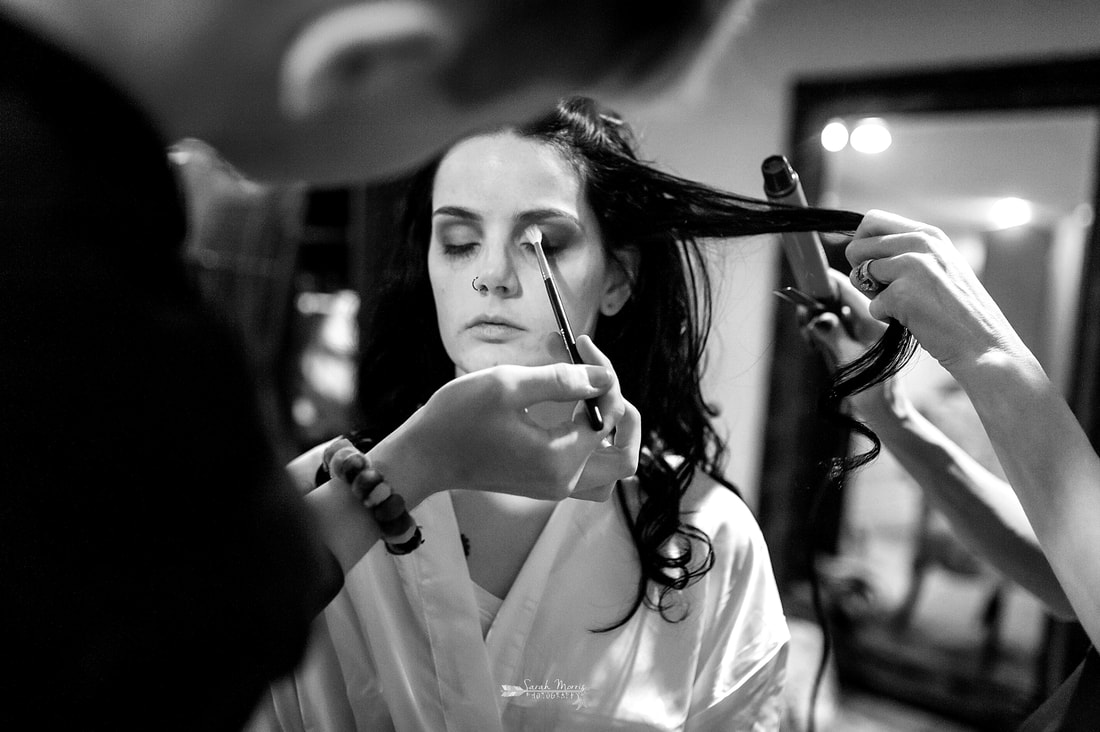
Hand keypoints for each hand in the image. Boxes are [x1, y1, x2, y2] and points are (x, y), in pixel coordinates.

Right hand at [367, 335, 638, 504]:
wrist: (423, 456)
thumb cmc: (456, 418)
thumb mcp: (507, 384)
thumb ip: (561, 380)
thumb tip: (604, 377)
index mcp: (559, 458)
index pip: (608, 415)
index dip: (603, 375)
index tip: (583, 344)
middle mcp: (563, 481)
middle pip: (624, 457)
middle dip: (624, 413)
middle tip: (605, 380)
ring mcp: (554, 488)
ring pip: (611, 473)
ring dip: (615, 439)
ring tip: (600, 403)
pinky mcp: (543, 486)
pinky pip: (589, 477)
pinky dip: (596, 450)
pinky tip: (578, 420)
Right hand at [802, 270, 909, 420]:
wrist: (887, 412)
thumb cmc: (872, 392)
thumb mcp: (849, 362)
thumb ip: (833, 335)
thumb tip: (817, 317)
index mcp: (876, 322)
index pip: (849, 291)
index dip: (827, 283)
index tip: (807, 281)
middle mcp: (874, 320)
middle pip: (840, 298)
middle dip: (818, 305)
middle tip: (803, 321)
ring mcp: (867, 328)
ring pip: (836, 310)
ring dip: (818, 318)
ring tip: (810, 338)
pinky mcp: (862, 336)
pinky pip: (839, 323)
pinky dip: (825, 328)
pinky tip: (817, 342)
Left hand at [844, 210, 1030, 380]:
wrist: (984, 343)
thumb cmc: (957, 310)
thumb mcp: (939, 266)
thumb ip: (907, 252)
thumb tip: (856, 249)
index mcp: (929, 234)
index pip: (872, 221)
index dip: (862, 244)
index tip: (872, 265)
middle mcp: (921, 243)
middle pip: (857, 247)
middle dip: (861, 272)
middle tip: (885, 290)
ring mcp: (912, 266)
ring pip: (860, 275)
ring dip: (874, 296)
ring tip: (905, 306)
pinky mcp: (902, 293)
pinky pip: (872, 305)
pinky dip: (886, 318)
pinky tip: (914, 321)